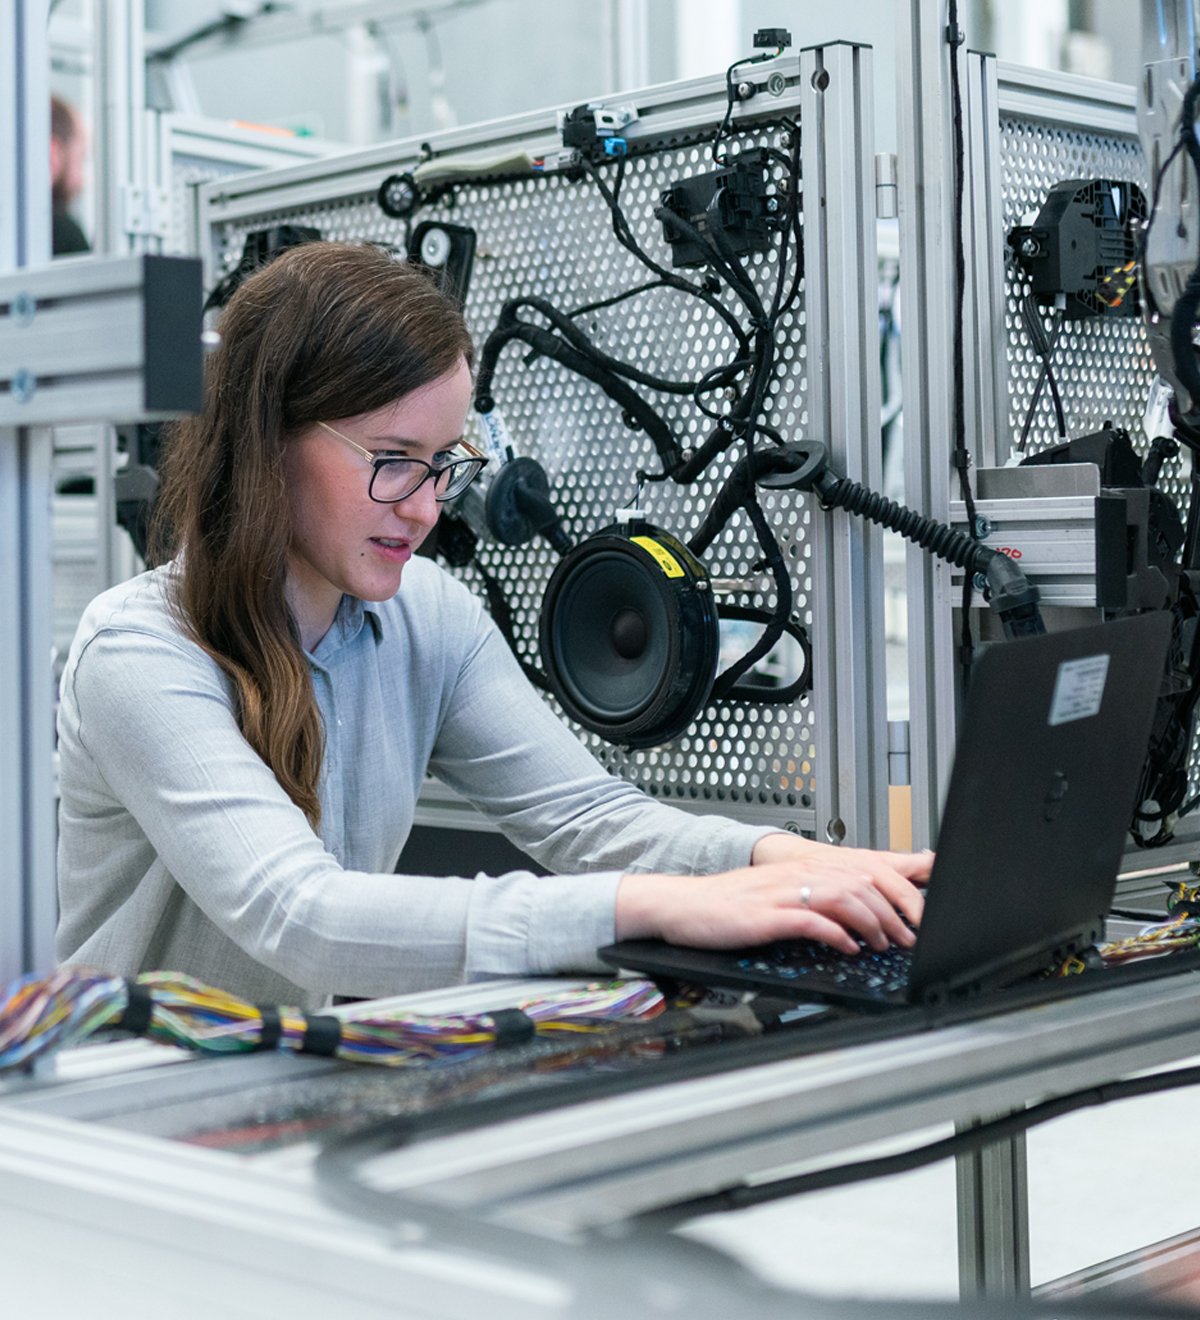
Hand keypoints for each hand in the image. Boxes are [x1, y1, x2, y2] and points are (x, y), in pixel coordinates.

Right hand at [615, 837, 931, 956]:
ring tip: (883, 943)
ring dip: (871, 922)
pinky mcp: (767, 916)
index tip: (912, 917)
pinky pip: (811, 921)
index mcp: (800, 868)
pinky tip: (848, 947)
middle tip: (906, 937)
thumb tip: (851, 916)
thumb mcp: (775, 895)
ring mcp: (781, 894)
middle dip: (892, 911)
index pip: (861, 871)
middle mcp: (795, 875)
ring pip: (843, 897)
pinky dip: (837, 934)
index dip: (894, 893)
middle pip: (860, 883)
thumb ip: (812, 899)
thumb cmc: (726, 905)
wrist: (682, 905)